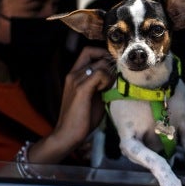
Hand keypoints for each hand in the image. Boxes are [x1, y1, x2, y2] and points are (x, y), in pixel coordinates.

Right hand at [30, 46, 112, 163]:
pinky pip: (99, 74)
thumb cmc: (82, 119)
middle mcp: (73, 74)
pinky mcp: (81, 89)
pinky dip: (106, 79)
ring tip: (107, 88)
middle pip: (92, 51)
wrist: (68, 134)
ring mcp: (76, 80)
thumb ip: (102, 85)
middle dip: (107, 60)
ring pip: (99, 63)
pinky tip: (103, 91)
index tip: (112, 66)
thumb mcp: (94, 97)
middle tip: (113, 75)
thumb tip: (116, 76)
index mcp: (74, 75)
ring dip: (108, 73)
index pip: (88, 51)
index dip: (102, 54)